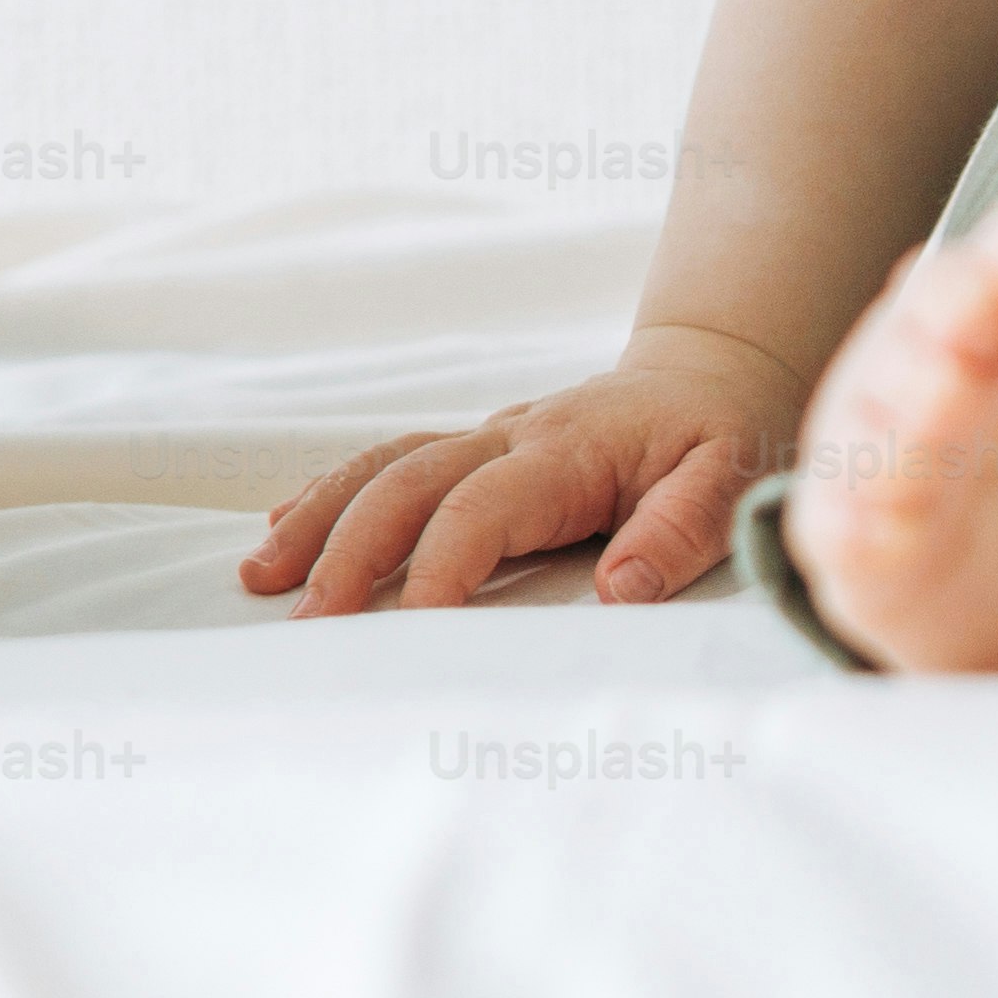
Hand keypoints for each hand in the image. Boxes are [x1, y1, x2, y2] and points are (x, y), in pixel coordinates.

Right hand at [242, 326, 811, 613]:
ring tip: (262, 577)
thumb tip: (620, 589)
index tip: (413, 625)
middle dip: (350, 549)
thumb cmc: (722, 431)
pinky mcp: (474, 448)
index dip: (444, 563)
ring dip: (319, 518)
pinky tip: (280, 529)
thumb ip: (685, 528)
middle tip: (309, 622)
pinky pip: (389, 462)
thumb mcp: (734, 475)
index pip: (484, 506)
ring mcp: (486, 436)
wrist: (711, 372)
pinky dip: (330, 493)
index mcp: (569, 449)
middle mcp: (513, 435)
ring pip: (383, 466)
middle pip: (409, 484)